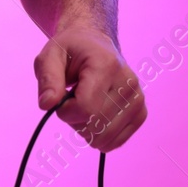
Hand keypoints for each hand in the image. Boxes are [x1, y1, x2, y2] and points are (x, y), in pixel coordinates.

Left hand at [33, 27, 146, 150]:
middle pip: (95, 126)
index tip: (60, 98)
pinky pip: (115, 142)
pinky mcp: (140, 113)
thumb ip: (47, 79)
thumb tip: (47, 104)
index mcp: (106, 65)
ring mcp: (138, 99)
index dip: (64, 111)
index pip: (85, 108)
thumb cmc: (70, 51)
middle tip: (72, 97)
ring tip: (85, 103)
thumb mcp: (49, 56)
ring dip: (86, 128)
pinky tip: (95, 114)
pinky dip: (98, 134)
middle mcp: (128, 83)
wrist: (94, 44)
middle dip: (74, 119)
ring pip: (105, 138)